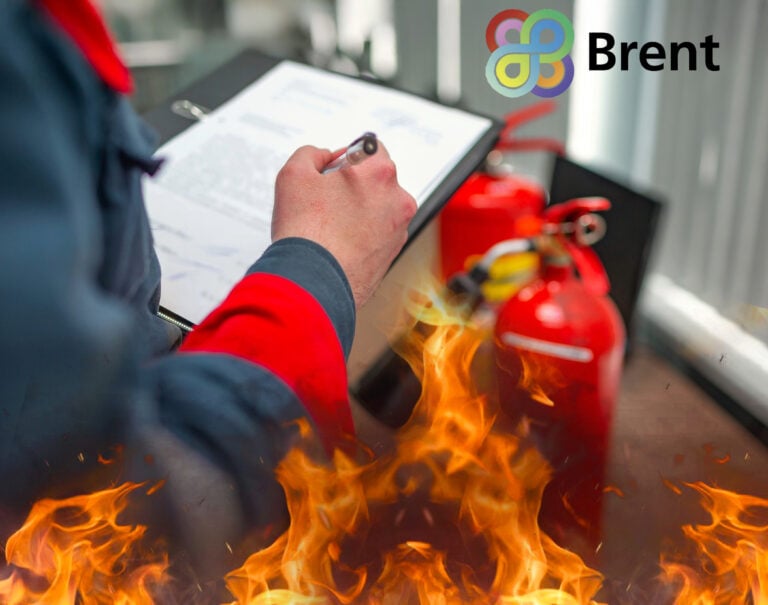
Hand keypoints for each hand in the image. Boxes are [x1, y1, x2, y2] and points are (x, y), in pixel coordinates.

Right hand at [272, 143, 416, 307]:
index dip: (348, 156)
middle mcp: (398, 200)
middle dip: (355, 185)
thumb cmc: (306, 232)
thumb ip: (311, 154)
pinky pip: (379, 234)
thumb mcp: (293, 174)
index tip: (334, 170)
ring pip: (379, 208)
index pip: (372, 148)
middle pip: (377, 180)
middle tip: (327, 200)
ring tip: (330, 226)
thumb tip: (323, 157)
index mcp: (380, 173)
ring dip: (359, 210)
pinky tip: (339, 243)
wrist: (313, 283)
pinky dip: (363, 235)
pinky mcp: (393, 254)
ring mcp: (398, 229)